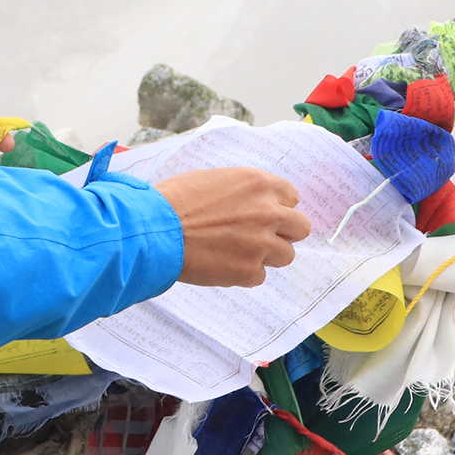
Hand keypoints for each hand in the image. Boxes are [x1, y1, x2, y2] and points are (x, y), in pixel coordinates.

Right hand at [154, 168, 310, 286]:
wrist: (154, 230)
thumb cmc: (174, 200)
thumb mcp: (212, 179)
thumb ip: (241, 191)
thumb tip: (251, 201)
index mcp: (258, 184)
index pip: (292, 197)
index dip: (278, 206)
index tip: (265, 213)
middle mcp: (267, 212)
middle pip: (301, 227)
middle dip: (284, 232)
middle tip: (261, 236)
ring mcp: (261, 244)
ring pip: (286, 255)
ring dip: (266, 254)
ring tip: (237, 252)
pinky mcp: (249, 271)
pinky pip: (260, 275)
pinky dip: (244, 272)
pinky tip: (222, 263)